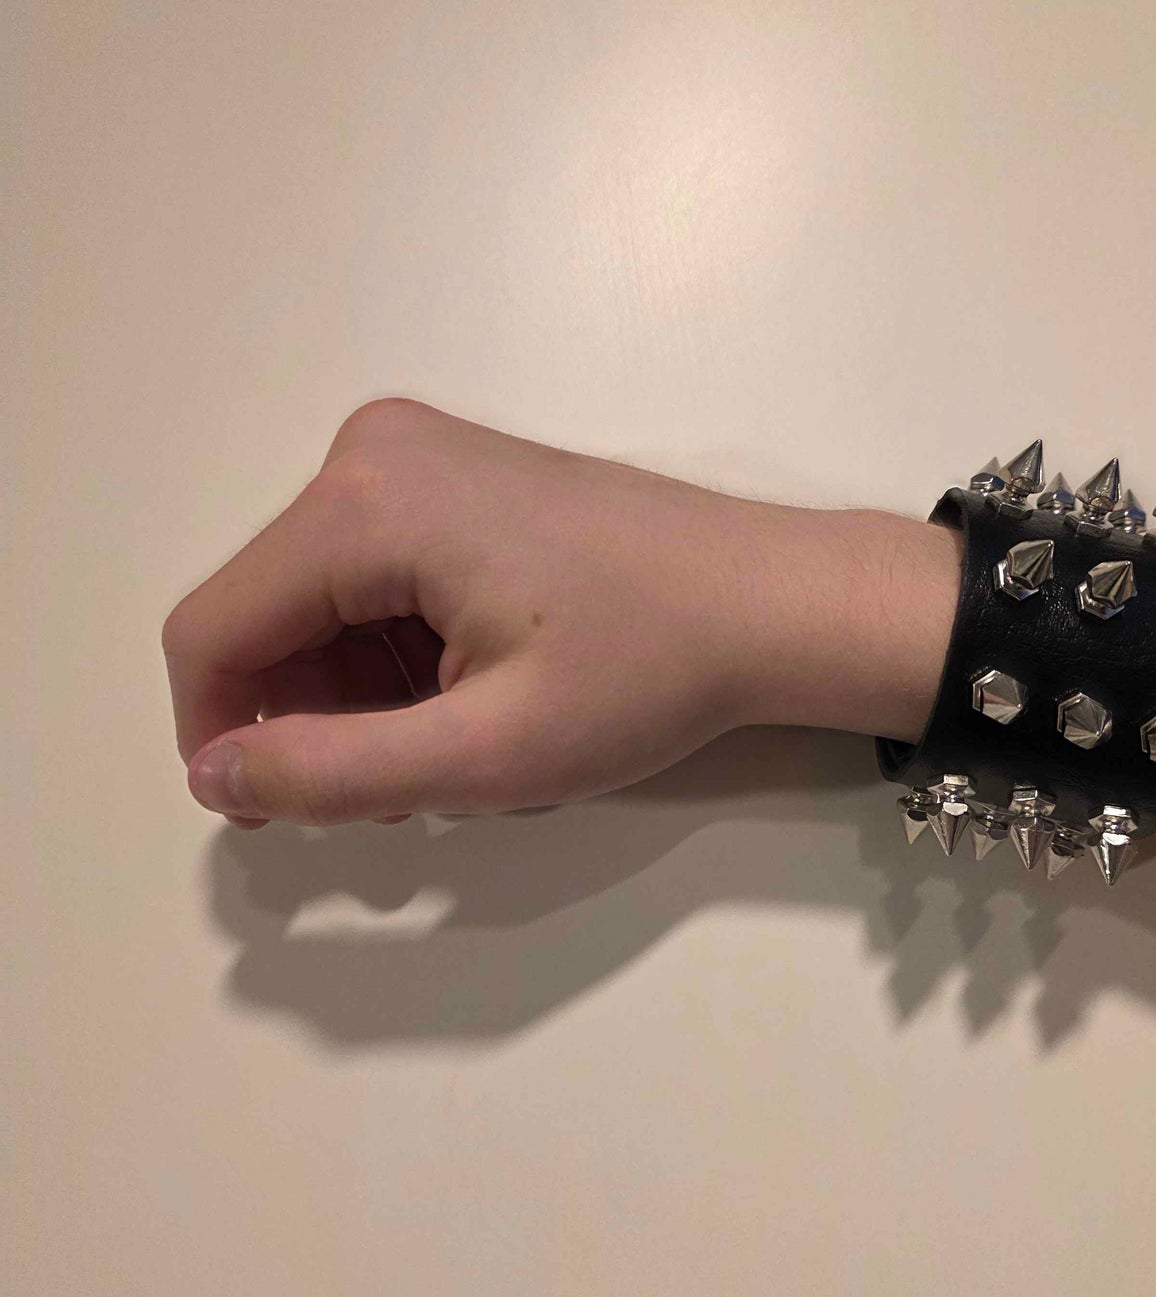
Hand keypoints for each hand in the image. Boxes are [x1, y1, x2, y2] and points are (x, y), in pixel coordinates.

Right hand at [163, 398, 960, 825]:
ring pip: (320, 599)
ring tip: (455, 743)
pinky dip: (395, 649)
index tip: (276, 815)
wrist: (771, 600)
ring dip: (358, 690)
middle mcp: (372, 451)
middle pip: (269, 612)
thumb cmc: (646, 673)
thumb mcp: (486, 753)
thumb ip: (332, 773)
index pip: (214, 630)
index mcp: (365, 502)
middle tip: (404, 788)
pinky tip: (471, 689)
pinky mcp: (457, 472)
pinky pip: (373, 573)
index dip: (219, 736)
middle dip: (309, 714)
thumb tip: (213, 777)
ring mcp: (418, 452)